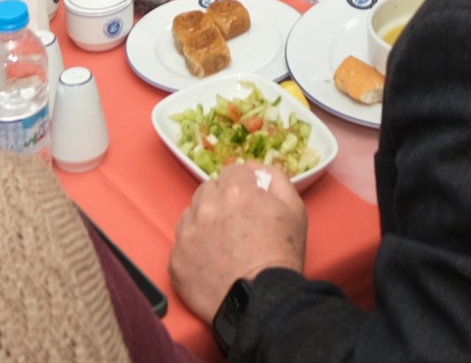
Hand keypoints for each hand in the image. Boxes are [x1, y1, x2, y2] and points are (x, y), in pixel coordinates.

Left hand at [170, 162, 308, 326]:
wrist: (261, 301)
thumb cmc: (281, 255)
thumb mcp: (294, 209)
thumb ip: (275, 177)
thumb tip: (254, 168)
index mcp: (234, 190)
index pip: (232, 173)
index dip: (244, 187)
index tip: (250, 205)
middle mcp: (205, 207)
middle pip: (208, 190)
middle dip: (221, 201)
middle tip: (237, 225)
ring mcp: (187, 234)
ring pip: (191, 215)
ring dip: (204, 222)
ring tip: (223, 245)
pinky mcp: (176, 261)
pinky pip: (182, 245)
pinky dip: (194, 250)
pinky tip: (211, 263)